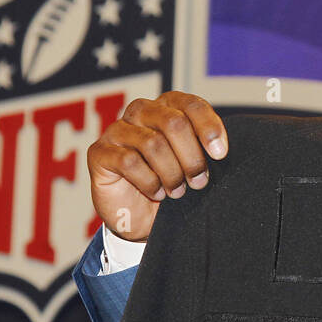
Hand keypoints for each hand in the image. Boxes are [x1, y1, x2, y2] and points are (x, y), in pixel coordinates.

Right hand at [86, 91, 227, 241]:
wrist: (142, 216)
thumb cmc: (172, 184)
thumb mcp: (195, 164)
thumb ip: (205, 148)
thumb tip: (221, 148)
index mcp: (167, 106)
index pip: (191, 105)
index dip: (209, 127)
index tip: (221, 154)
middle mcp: (141, 111)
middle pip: (174, 123)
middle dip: (192, 157)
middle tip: (199, 182)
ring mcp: (117, 130)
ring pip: (153, 144)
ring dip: (172, 174)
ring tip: (178, 191)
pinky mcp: (99, 152)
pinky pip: (129, 162)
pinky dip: (149, 182)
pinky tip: (156, 192)